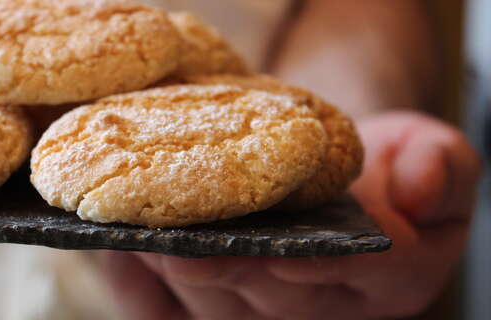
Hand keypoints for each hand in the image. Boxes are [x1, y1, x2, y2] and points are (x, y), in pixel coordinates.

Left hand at [99, 112, 480, 319]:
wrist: (325, 179)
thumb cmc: (375, 166)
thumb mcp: (428, 153)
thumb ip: (441, 169)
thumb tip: (417, 184)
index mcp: (383, 279)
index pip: (347, 278)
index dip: (306, 267)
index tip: (271, 245)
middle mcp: (318, 309)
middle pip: (265, 299)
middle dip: (222, 267)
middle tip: (180, 232)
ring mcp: (257, 312)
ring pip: (209, 307)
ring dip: (172, 268)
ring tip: (140, 227)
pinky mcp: (206, 307)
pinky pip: (165, 314)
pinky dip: (136, 286)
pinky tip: (117, 250)